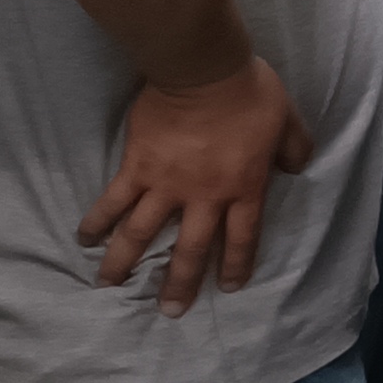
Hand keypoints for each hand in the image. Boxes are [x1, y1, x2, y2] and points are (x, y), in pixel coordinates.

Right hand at [79, 53, 311, 314]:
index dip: (235, 265)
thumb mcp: (288, 119)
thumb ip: (295, 148)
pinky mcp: (136, 169)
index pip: (241, 237)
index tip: (227, 288)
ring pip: (141, 235)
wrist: (204, 71)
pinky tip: (85, 240)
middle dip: (179, 284)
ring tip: (109, 287)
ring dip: (124, 263)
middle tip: (170, 312)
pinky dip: (97, 222)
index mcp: (243, 187)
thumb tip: (297, 168)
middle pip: (190, 249)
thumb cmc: (250, 93)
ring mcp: (165, 185)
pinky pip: (113, 202)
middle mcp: (203, 196)